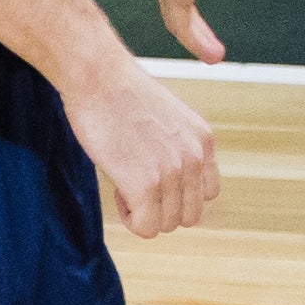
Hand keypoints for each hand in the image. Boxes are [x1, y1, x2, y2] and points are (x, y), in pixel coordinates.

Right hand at [66, 54, 221, 237]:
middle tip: (134, 184)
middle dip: (161, 208)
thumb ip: (177, 147)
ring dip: (143, 213)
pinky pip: (146, 228)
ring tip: (123, 183)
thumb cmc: (119, 92)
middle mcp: (194, 158)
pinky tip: (117, 192)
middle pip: (189, 215)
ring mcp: (171, 173)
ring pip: (167, 224)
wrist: (97, 76)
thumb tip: (166, 179)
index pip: (207, 193)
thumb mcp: (166, 117)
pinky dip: (130, 219)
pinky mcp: (144, 185)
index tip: (151, 177)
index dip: (177, 193)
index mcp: (203, 141)